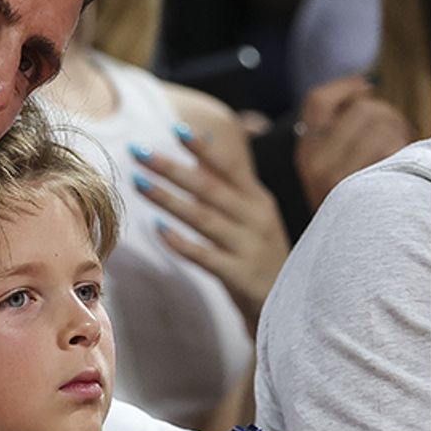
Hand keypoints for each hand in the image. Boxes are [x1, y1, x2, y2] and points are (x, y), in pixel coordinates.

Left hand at [131, 124, 290, 332]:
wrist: (292, 302)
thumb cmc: (262, 253)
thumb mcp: (253, 214)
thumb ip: (230, 183)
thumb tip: (204, 144)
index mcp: (258, 200)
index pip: (229, 167)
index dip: (203, 149)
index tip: (174, 129)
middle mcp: (255, 219)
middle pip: (209, 189)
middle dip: (172, 168)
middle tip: (138, 151)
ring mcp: (249, 248)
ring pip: (203, 219)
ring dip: (169, 199)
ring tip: (139, 183)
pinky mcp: (240, 275)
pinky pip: (206, 256)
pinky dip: (181, 242)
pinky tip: (158, 229)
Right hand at [295, 76, 415, 208]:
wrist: (356, 263)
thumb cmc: (352, 211)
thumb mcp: (327, 176)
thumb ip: (330, 137)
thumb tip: (354, 90)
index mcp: (305, 154)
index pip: (318, 101)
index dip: (346, 87)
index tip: (367, 87)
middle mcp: (317, 163)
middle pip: (363, 109)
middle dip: (387, 116)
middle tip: (396, 136)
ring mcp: (342, 177)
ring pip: (383, 124)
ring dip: (401, 134)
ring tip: (402, 156)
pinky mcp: (369, 188)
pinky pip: (397, 147)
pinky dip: (410, 153)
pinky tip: (409, 171)